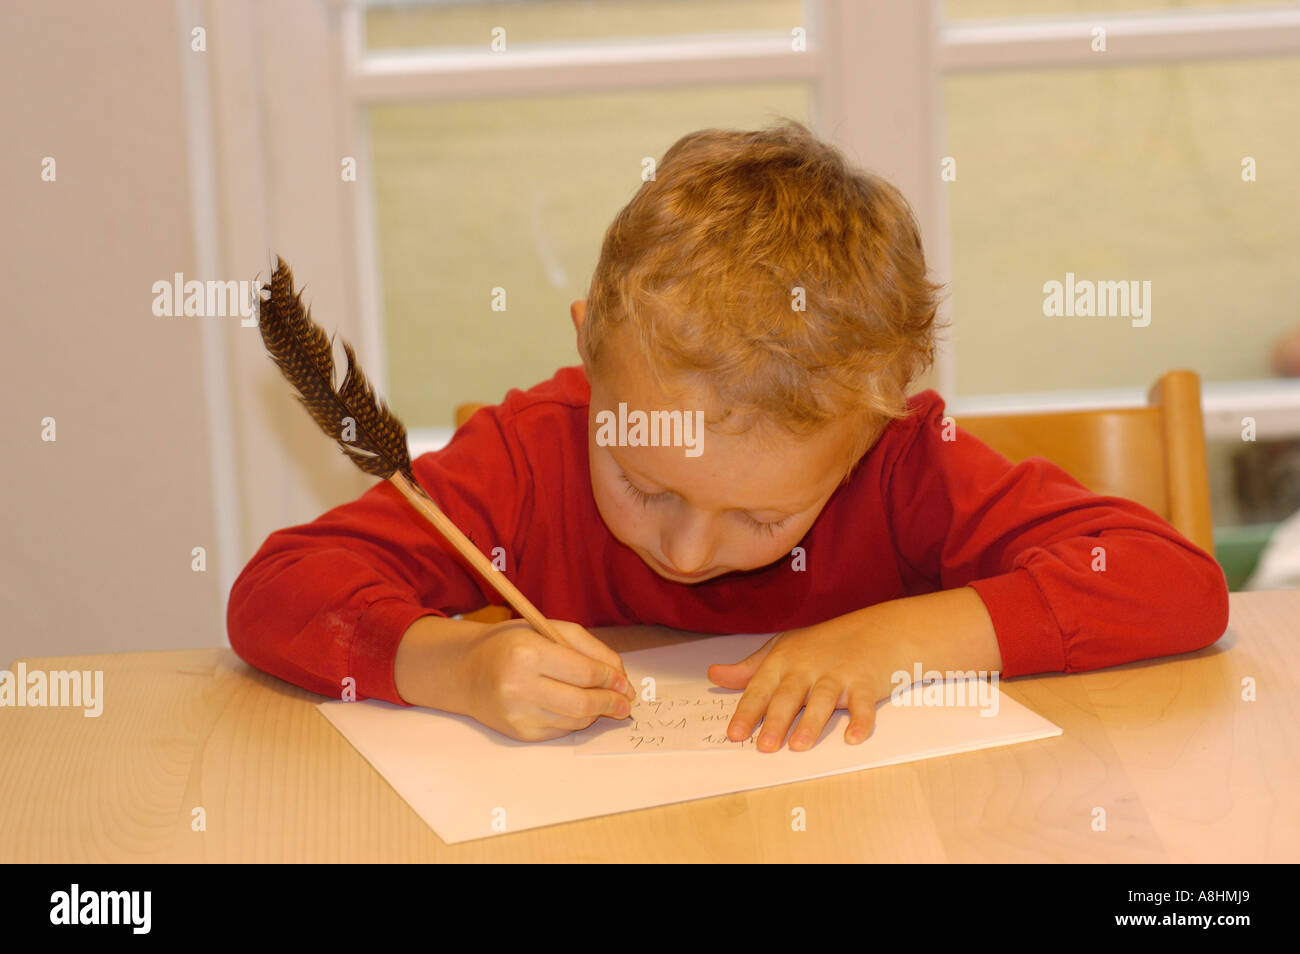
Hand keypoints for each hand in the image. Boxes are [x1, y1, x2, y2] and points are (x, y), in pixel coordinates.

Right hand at [463, 618, 637, 741]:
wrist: (467, 671)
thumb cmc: (513, 645)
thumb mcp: (548, 630)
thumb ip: (589, 648)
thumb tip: (621, 678)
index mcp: (528, 653)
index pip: (585, 673)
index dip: (612, 680)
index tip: (625, 683)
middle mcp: (519, 686)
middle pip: (583, 703)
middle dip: (611, 703)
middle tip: (625, 702)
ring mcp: (517, 714)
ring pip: (575, 721)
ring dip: (596, 713)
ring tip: (602, 702)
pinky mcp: (518, 733)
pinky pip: (561, 731)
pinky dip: (575, 720)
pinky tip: (574, 708)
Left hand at [706, 623, 895, 752]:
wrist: (877, 629)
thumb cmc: (824, 644)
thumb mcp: (783, 649)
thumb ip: (750, 668)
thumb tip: (714, 675)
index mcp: (784, 661)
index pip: (761, 689)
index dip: (747, 712)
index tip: (734, 734)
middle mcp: (808, 667)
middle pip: (789, 696)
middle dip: (776, 721)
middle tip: (764, 747)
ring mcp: (838, 673)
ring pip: (823, 699)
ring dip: (811, 723)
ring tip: (799, 746)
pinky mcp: (865, 681)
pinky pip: (862, 703)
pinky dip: (860, 720)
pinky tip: (852, 738)